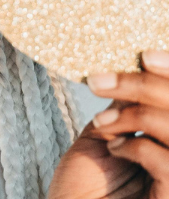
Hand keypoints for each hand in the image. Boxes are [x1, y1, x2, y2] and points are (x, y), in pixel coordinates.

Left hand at [49, 51, 168, 198]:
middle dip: (144, 86)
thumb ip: (124, 108)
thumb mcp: (103, 137)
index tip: (144, 56)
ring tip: (101, 122)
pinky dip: (139, 147)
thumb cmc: (83, 188)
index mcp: (168, 138)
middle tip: (99, 81)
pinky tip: (114, 149)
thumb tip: (135, 69)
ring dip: (136, 115)